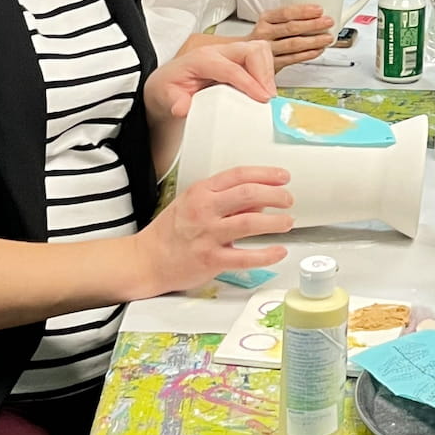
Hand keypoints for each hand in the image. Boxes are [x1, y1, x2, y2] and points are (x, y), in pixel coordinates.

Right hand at [132, 165, 294, 295]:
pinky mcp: (210, 260)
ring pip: (250, 223)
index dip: (265, 174)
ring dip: (275, 222)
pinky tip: (279, 251)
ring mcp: (207, 235)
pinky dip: (266, 255)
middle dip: (275, 195)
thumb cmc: (170, 231)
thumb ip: (224, 201)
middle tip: (288, 199)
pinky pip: (245, 257)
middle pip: (248, 194)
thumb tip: (258, 201)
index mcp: (200, 192)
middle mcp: (204, 210)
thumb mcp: (194, 205)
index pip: (238, 175)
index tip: (283, 176)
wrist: (146, 260)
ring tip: (288, 222)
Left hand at [146, 39, 275, 121]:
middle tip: (267, 97)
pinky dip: (267, 73)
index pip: (232, 68)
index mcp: (201, 59)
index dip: (250, 83)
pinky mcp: (238, 60)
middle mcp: (218, 52)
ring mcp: (230, 54)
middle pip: (252, 50)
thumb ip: (175, 102)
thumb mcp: (165, 97)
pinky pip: (260, 59)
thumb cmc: (169, 88)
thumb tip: (183, 108)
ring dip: (267, 72)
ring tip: (266, 95)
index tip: (263, 99)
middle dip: (264, 72)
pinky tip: (263, 91)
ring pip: (260, 50)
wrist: (167, 85)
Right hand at [250, 4, 336, 66]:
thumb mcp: (271, 21)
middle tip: (328, 22)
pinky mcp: (271, 64)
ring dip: (314, 41)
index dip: (304, 11)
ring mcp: (266, 49)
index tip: (319, 10)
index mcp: (266, 18)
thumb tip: (319, 13)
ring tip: (327, 38)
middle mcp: (264, 33)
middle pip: (291, 28)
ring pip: (293, 45)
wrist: (244, 54)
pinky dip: (307, 55)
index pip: (286, 12)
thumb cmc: (265, 35)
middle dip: (313, 25)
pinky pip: (292, 59)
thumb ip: (290, 18)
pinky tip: (318, 50)